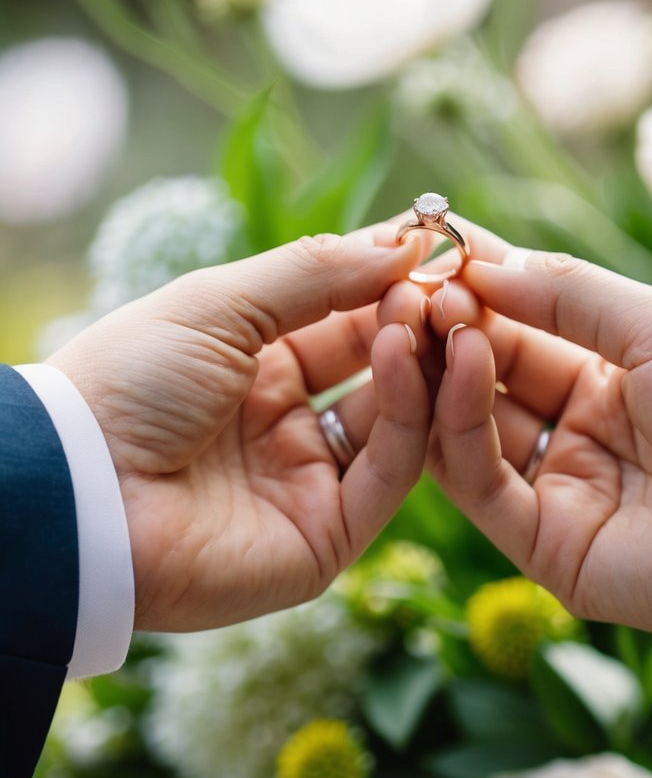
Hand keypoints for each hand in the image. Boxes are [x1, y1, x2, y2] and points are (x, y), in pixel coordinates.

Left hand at [49, 226, 430, 632]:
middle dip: (414, 320)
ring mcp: (310, 481)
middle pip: (380, 367)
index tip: (435, 241)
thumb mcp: (219, 303)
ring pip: (399, 419)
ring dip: (417, 360)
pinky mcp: (328, 536)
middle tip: (447, 278)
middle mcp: (288, 423)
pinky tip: (397, 351)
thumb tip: (402, 245)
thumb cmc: (130, 382)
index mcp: (256, 366)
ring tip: (427, 308)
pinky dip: (407, 411)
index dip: (388, 281)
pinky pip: (388, 471)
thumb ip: (314, 272)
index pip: (346, 317)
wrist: (78, 487)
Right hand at [427, 231, 651, 640]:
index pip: (516, 331)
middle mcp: (574, 437)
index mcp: (605, 382)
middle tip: (407, 279)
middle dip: (443, 327)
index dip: (473, 290)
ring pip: (466, 431)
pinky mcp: (548, 550)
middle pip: (483, 379)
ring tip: (424, 310)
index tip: (427, 245)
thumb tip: (478, 261)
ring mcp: (558, 494)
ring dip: (440, 368)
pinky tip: (464, 358)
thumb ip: (565, 293)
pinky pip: (481, 484)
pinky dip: (460, 421)